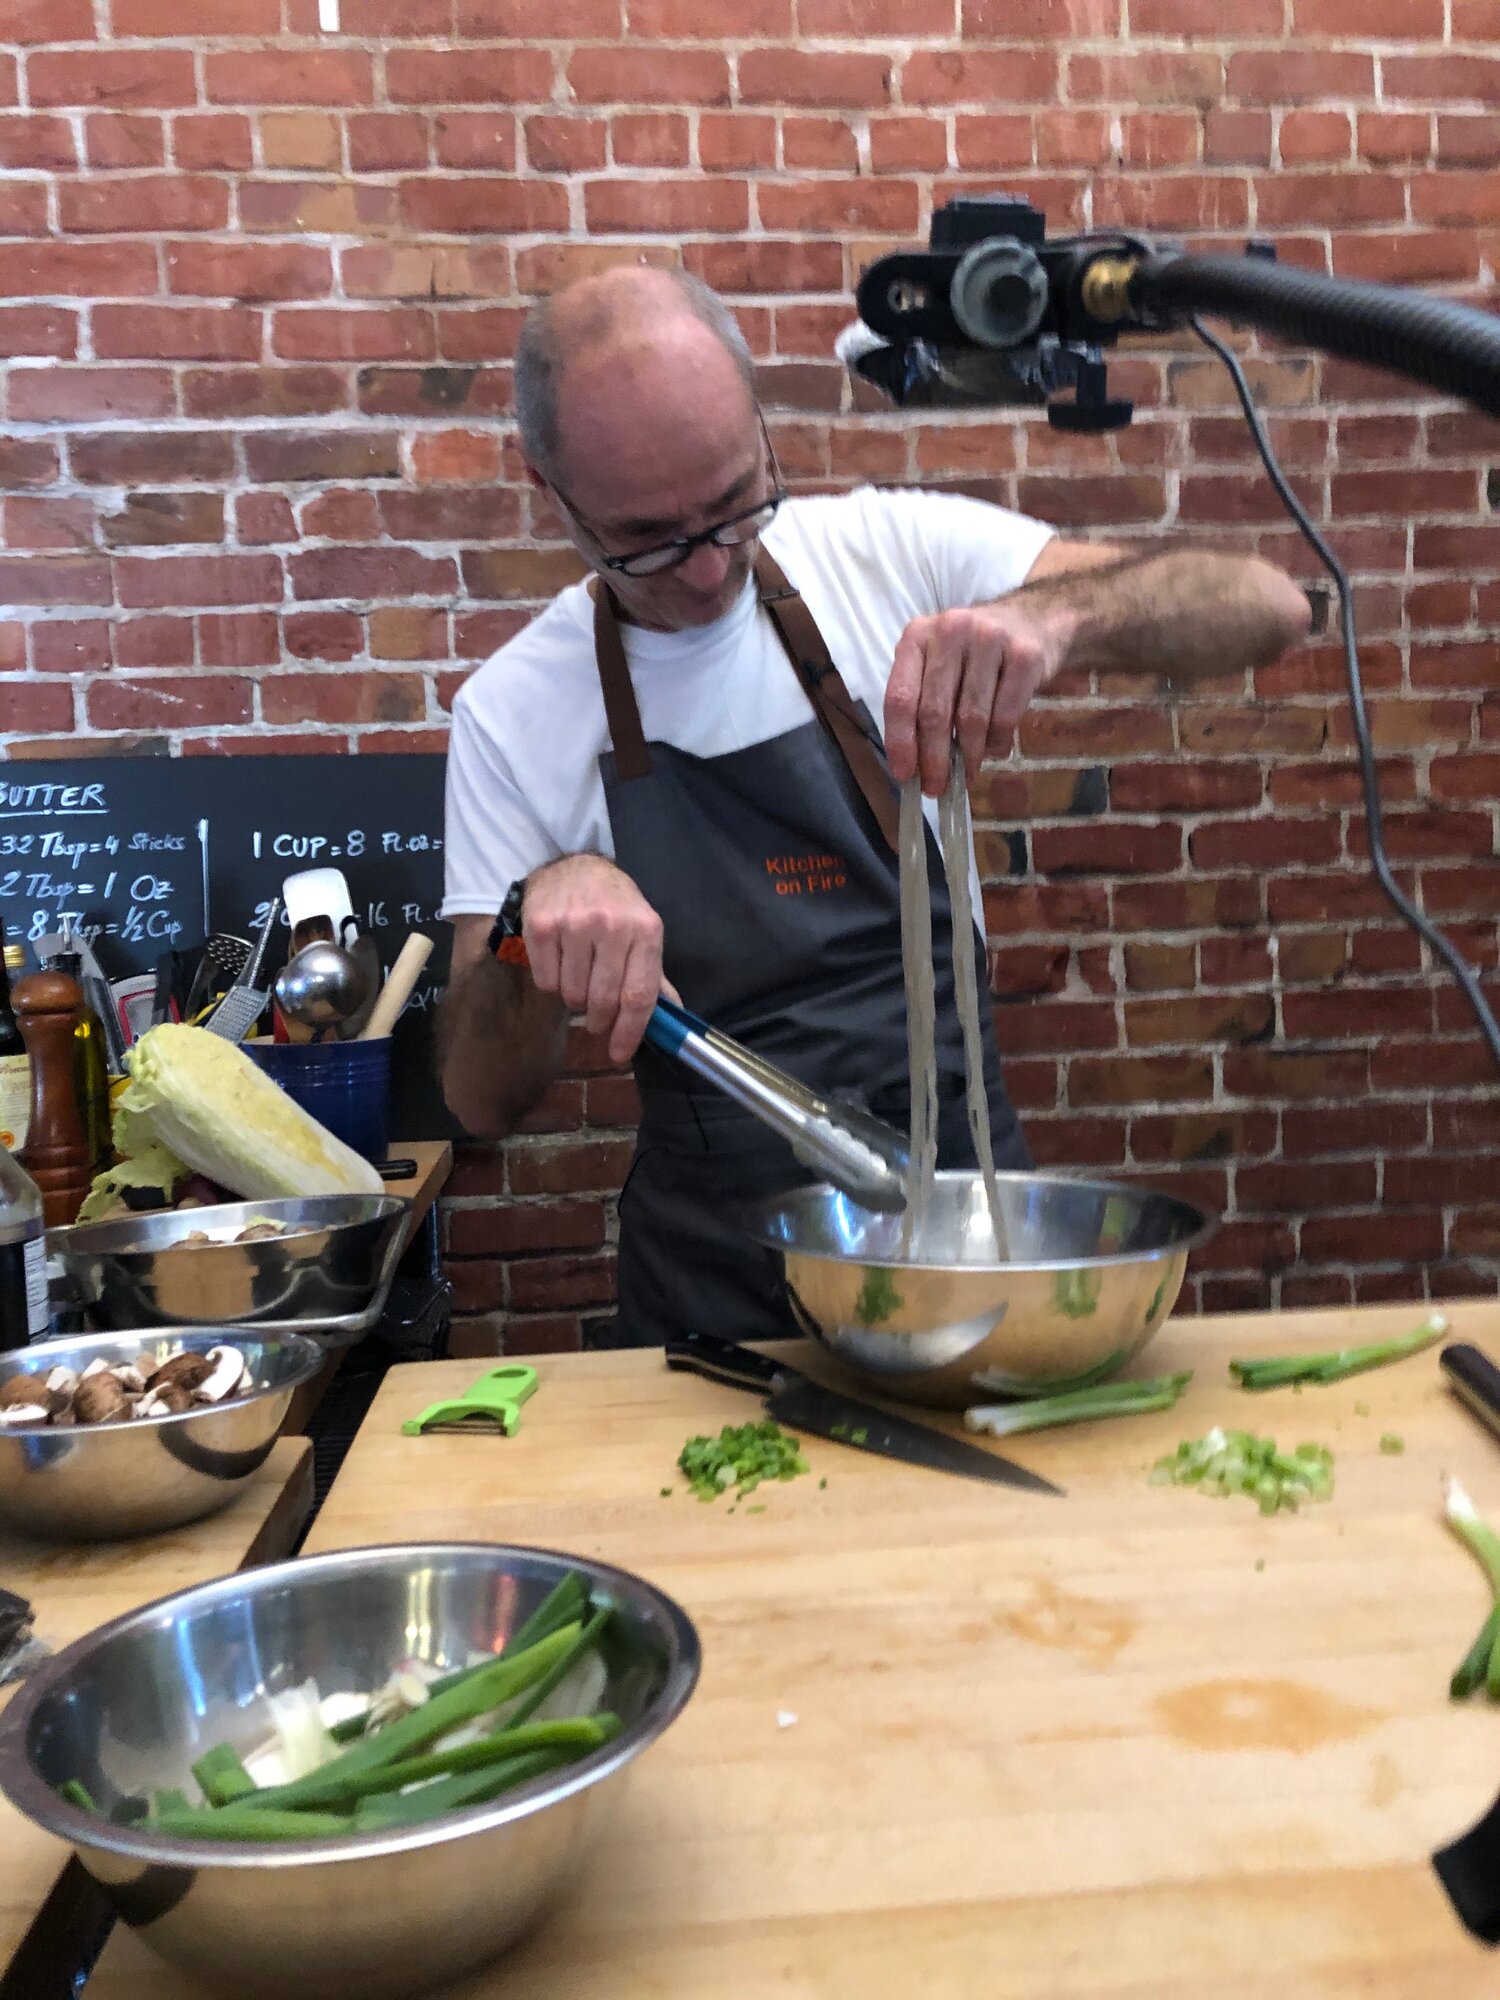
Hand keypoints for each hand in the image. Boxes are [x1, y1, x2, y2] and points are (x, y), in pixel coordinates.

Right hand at [523, 854, 665, 1064]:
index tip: (619, 1054)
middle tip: (597, 1019)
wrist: (576, 866)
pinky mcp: (542, 926)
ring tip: (579, 979)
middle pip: (604, 1000)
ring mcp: (574, 924)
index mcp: (646, 931)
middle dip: (600, 1021)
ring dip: (576, 1000)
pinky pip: (546, 981)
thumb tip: (674, 1017)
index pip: (639, 995)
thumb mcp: (643, 933)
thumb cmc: (615, 906)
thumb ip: (655, 977)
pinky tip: (560, 963)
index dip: (629, 1032)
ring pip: (572, 995)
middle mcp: (612, 925)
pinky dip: (552, 984)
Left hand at [884, 598, 1075, 795]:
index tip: (904, 775)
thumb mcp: (939, 662)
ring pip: (972, 718)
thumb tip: (913, 766)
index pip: (900, 697)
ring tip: (965, 773)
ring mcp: (990, 640)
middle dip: (934, 759)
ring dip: (967, 756)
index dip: (900, 742)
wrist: (1035, 619)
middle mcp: (951, 631)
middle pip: (935, 712)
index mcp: (918, 636)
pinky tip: (993, 749)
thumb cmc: (976, 652)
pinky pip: (1006, 716)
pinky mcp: (1026, 656)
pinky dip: (997, 742)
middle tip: (935, 788)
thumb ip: (922, 701)